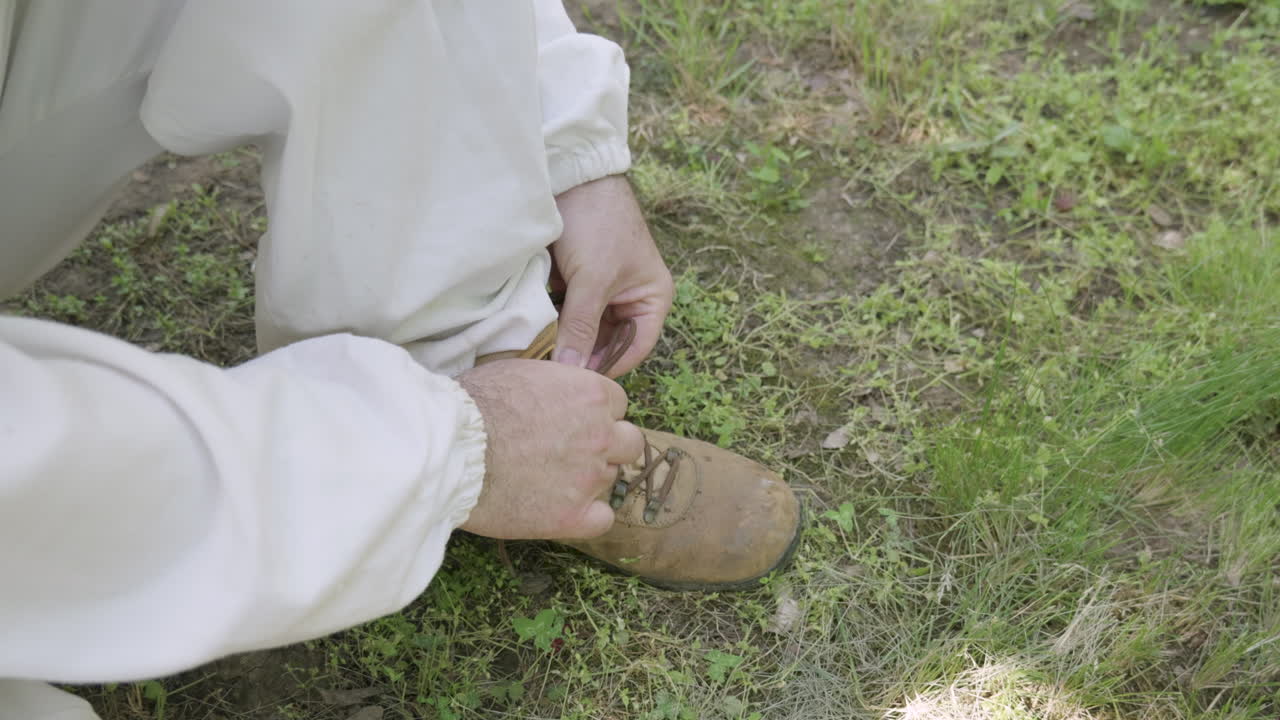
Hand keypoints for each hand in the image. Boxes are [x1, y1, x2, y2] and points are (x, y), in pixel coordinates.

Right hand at [455, 359, 644, 539]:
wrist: (450, 449)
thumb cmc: (474, 404)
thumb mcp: (521, 372)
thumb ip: (556, 385)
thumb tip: (559, 392)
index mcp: (591, 394)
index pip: (617, 404)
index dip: (596, 413)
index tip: (573, 421)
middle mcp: (600, 435)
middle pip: (628, 443)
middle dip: (607, 445)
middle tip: (572, 451)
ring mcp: (589, 478)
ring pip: (611, 479)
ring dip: (590, 478)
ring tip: (552, 479)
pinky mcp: (572, 517)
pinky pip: (603, 519)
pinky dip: (588, 516)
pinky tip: (563, 509)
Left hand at [550, 175, 673, 377]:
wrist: (572, 175)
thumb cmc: (598, 223)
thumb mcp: (592, 280)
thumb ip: (581, 327)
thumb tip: (569, 372)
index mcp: (652, 298)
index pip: (635, 348)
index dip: (608, 367)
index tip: (577, 383)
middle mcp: (631, 298)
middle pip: (609, 342)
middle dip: (583, 355)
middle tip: (553, 375)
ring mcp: (602, 290)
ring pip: (585, 328)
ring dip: (566, 340)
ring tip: (542, 358)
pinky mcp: (576, 281)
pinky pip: (568, 312)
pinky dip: (554, 322)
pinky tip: (536, 334)